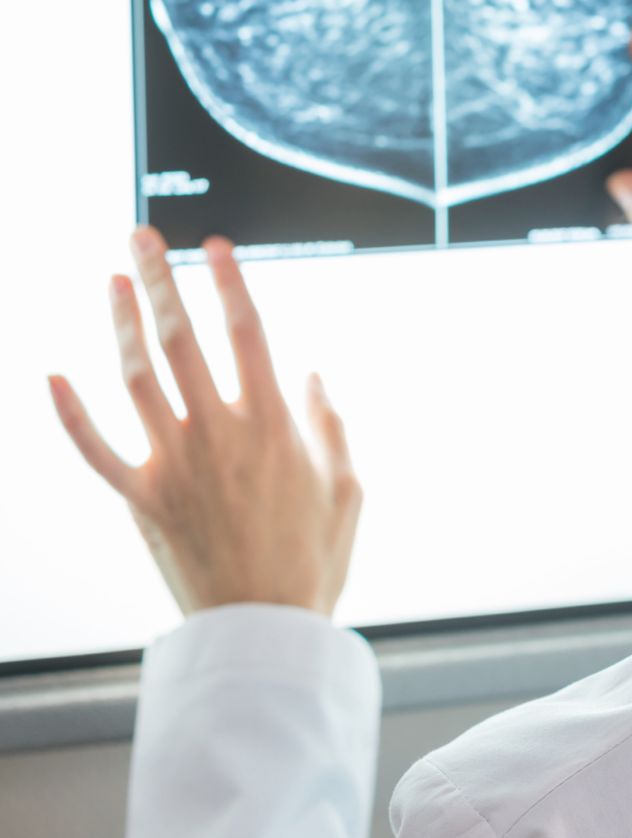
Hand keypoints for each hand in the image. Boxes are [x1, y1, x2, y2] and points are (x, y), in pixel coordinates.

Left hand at [46, 227, 362, 618]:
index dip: (229, 280)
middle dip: (161, 279)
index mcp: (272, 422)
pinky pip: (94, 451)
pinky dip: (68, 413)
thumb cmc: (313, 558)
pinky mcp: (140, 501)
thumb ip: (328, 424)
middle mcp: (218, 432)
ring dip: (121, 323)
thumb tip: (309, 374)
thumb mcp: (346, 485)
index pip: (245, 330)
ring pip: (137, 378)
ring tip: (113, 280)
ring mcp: (173, 465)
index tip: (216, 243)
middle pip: (181, 338)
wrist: (264, 630)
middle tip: (143, 235)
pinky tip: (51, 374)